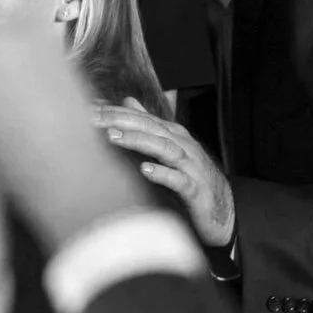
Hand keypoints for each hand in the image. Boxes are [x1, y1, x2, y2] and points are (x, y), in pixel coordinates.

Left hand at [93, 104, 235, 245]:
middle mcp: (183, 147)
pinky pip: (180, 180)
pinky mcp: (197, 191)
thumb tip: (128, 101)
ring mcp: (191, 168)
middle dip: (121, 121)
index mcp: (174, 136)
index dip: (116, 112)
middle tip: (94, 119)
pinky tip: (145, 170)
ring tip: (114, 137)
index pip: (143, 118)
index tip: (89, 109)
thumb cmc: (191, 176)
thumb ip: (148, 126)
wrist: (223, 210)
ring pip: (166, 148)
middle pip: (151, 128)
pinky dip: (163, 174)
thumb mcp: (167, 147)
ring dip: (139, 141)